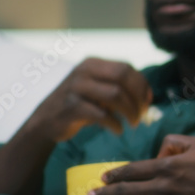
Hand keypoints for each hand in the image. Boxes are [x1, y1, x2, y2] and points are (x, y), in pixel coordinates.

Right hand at [26, 57, 151, 142]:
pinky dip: (115, 124)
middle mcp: (84, 71)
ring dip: (130, 111)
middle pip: (123, 77)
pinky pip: (102, 114)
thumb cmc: (79, 105)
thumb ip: (120, 88)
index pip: (126, 68)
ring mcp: (76, 88)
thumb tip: (149, 96)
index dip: (142, 85)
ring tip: (133, 123)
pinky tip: (118, 130)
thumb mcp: (98, 90)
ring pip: (116, 94)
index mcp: (93, 63)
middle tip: (142, 114)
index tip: (148, 101)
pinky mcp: (71, 107)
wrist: (45, 122)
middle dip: (138, 96)